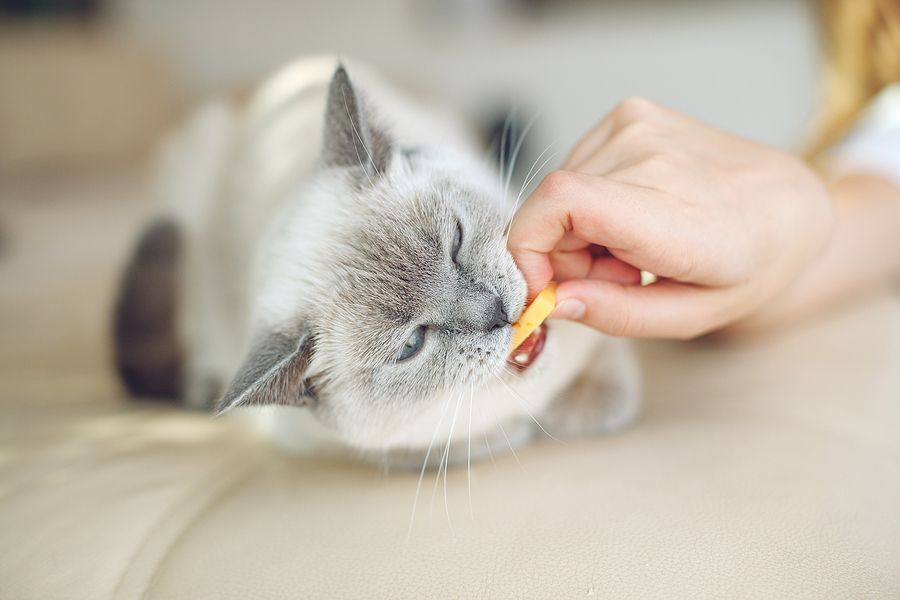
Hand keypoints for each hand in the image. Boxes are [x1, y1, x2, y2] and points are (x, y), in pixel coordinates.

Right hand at [507, 98, 833, 338]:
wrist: (789, 203)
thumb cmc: (750, 264)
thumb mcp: (694, 316)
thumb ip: (620, 314)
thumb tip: (554, 300)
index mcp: (674, 213)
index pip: (561, 202)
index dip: (528, 249)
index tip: (545, 289)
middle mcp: (652, 154)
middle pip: (552, 208)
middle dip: (562, 256)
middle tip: (614, 277)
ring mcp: (639, 126)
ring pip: (560, 192)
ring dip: (577, 232)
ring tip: (631, 248)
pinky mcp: (631, 115)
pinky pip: (576, 169)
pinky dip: (588, 204)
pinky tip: (631, 217)